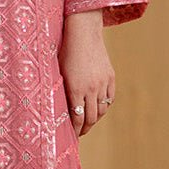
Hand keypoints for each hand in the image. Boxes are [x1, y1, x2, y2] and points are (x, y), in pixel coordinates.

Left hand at [58, 9, 114, 137]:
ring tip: (88, 122)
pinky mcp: (110, 77)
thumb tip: (60, 110)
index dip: (75, 130)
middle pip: (91, 117)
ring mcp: (102, 83)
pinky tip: (98, 108)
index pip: (77, 117)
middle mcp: (91, 88)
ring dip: (95, 119)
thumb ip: (62, 91)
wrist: (83, 32)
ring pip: (102, 110)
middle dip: (84, 128)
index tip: (71, 136)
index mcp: (75, 88)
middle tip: (79, 133)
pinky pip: (109, 98)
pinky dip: (104, 106)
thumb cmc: (65, 51)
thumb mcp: (58, 72)